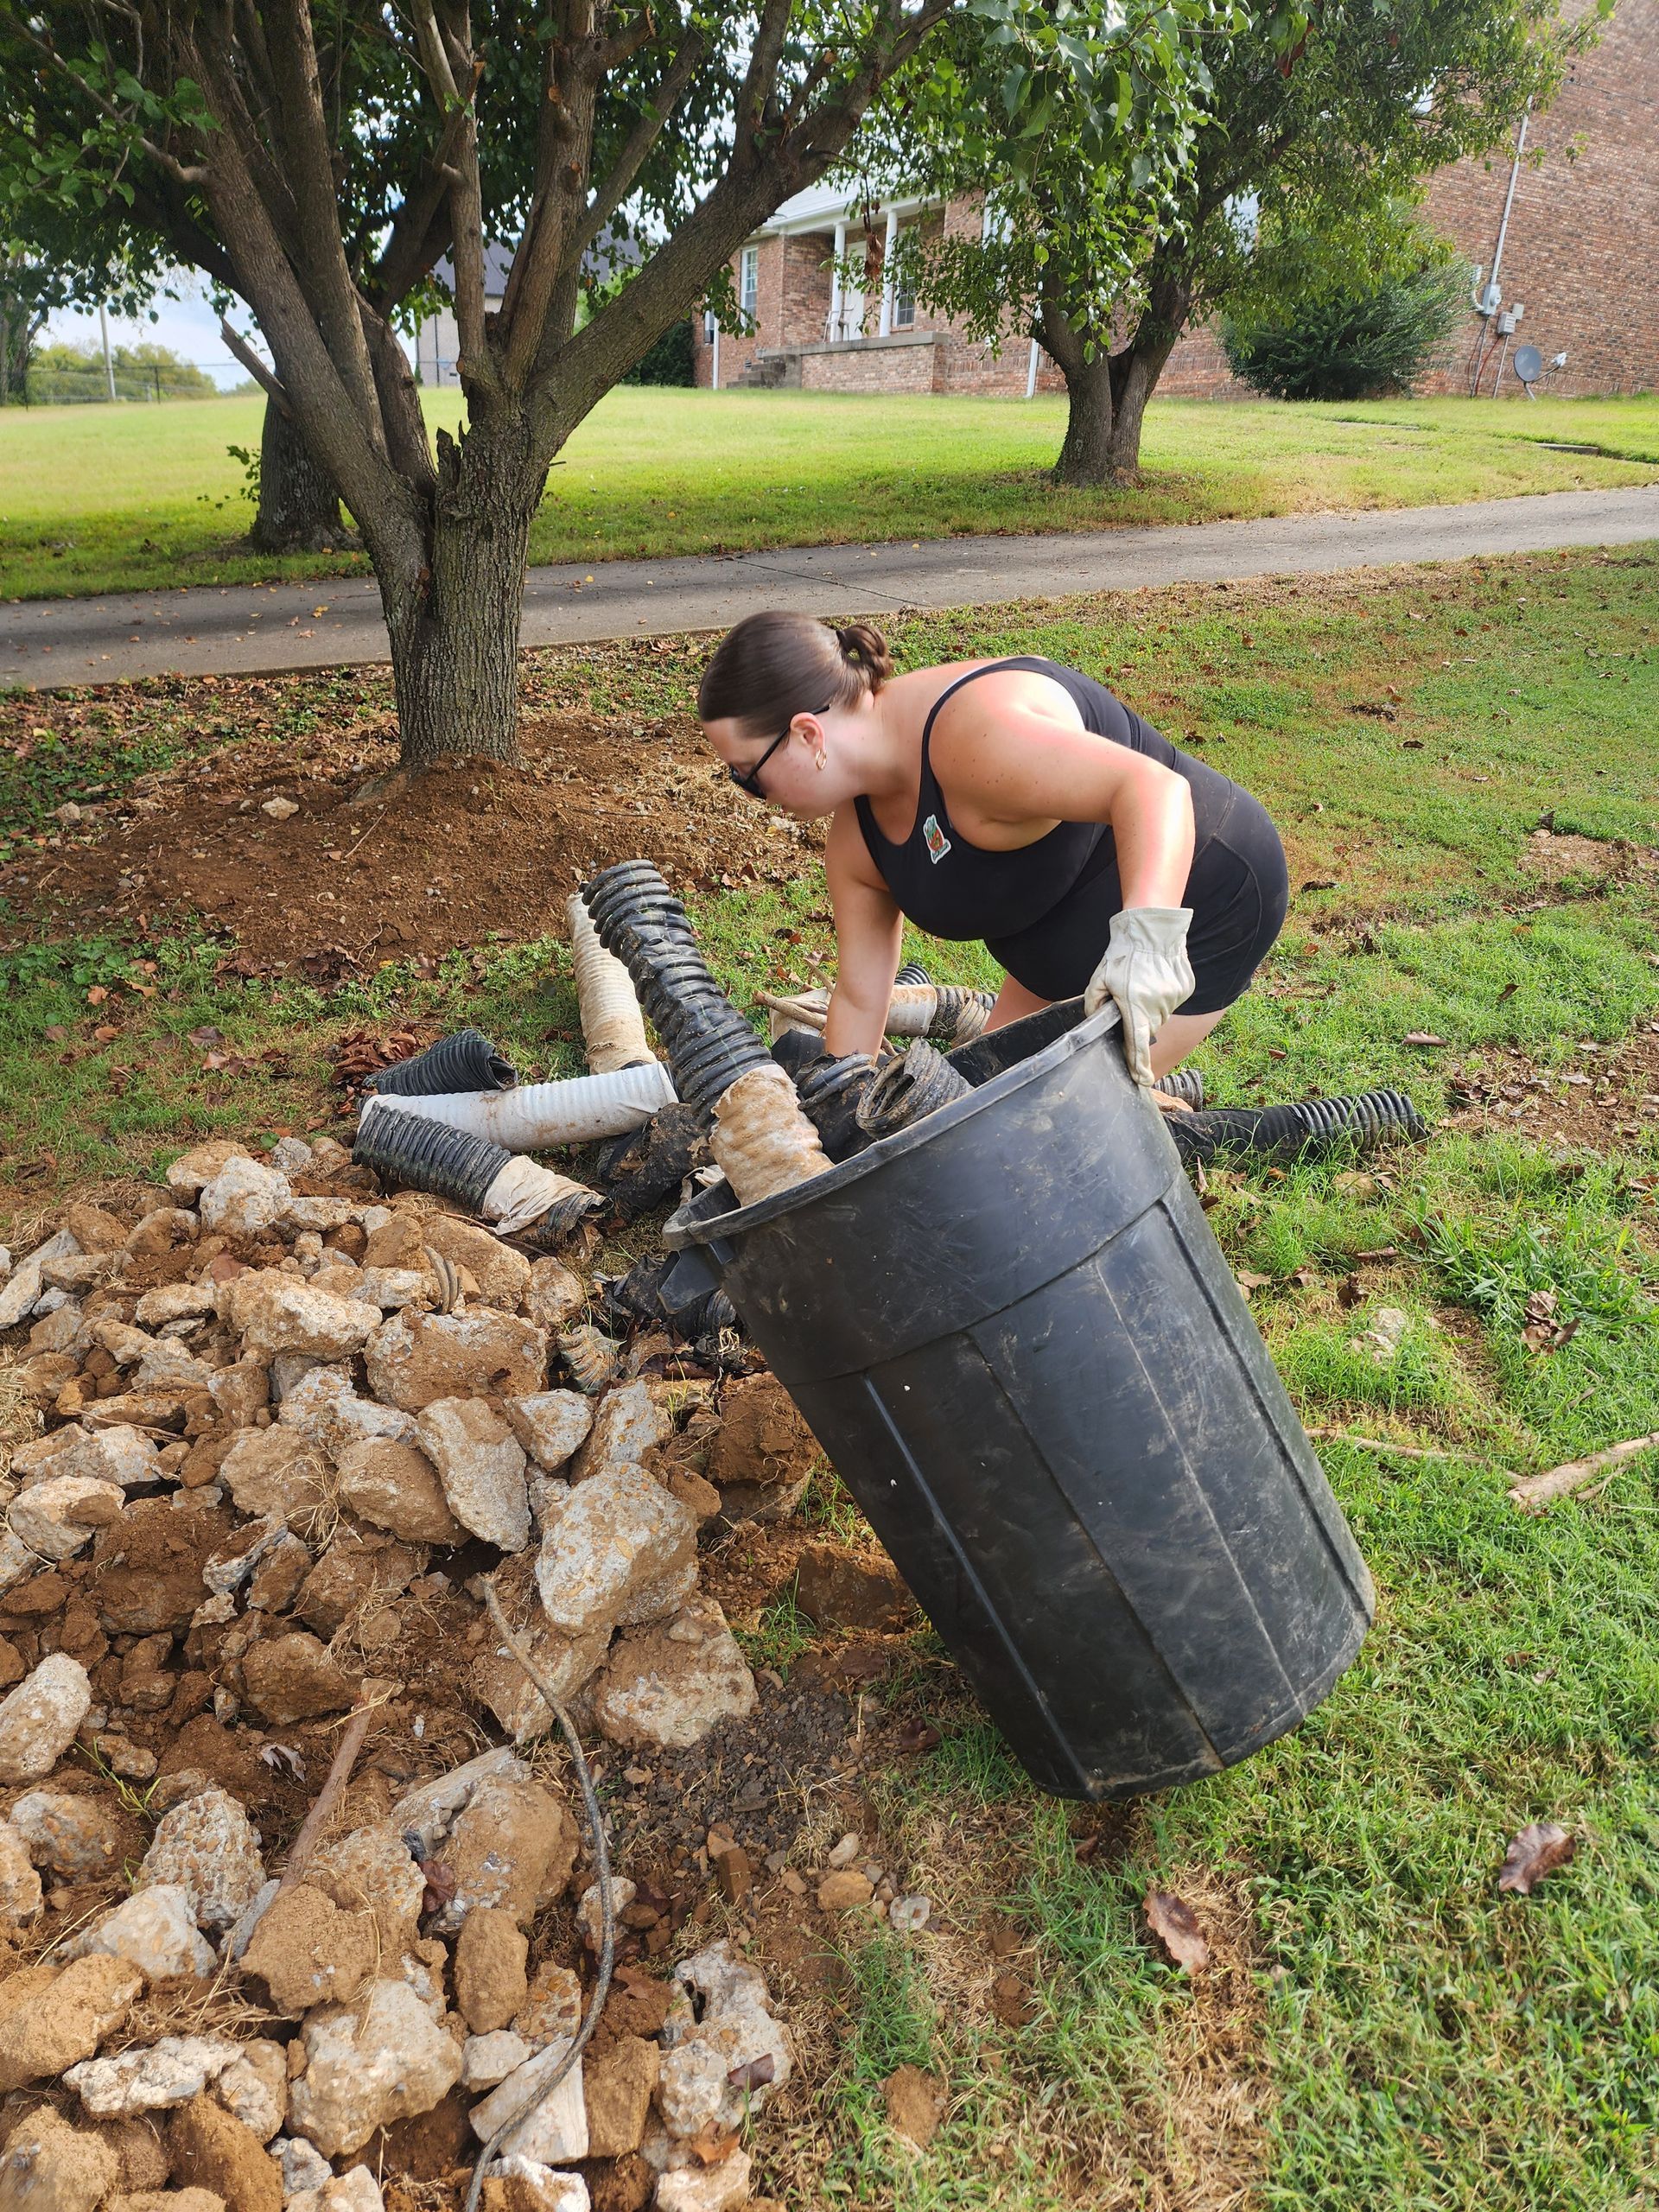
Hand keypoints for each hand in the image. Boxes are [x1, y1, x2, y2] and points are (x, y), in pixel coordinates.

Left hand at [1083, 906, 1194, 1085]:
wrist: (1152, 929)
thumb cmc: (1123, 953)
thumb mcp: (1100, 978)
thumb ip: (1094, 1004)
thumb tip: (1095, 1021)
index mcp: (1135, 1006)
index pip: (1137, 1044)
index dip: (1138, 1065)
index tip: (1142, 1080)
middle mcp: (1158, 1005)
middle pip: (1148, 1029)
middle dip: (1139, 1023)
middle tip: (1130, 1002)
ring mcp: (1175, 997)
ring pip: (1161, 1015)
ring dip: (1151, 1008)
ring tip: (1142, 984)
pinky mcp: (1185, 988)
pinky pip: (1172, 1001)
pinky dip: (1163, 996)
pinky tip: (1155, 979)